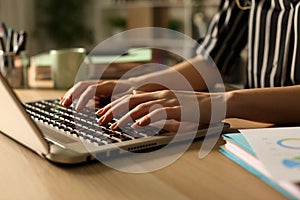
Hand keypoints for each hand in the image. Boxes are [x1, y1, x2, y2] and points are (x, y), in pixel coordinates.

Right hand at [60, 79, 135, 109]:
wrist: (138, 85)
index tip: (77, 109)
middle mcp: (101, 83)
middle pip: (82, 85)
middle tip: (64, 105)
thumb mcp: (125, 100)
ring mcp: (99, 85)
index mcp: (108, 85)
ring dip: (71, 94)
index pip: (91, 90)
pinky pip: (84, 90)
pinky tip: (69, 100)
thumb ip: (114, 105)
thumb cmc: (133, 94)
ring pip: (81, 87)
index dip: (83, 99)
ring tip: (63, 103)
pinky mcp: (98, 89)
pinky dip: (76, 95)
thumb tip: (101, 113)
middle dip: (72, 95)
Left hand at [96, 90, 225, 131]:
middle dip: (114, 109)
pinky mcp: (180, 109)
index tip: (102, 112)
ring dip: (126, 116)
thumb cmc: (194, 105)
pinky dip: (148, 118)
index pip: (130, 98)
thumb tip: (135, 96)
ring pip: (142, 106)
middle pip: (131, 100)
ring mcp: (170, 101)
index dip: (114, 104)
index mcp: (157, 94)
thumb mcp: (170, 101)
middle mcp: (160, 96)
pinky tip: (138, 125)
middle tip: (101, 119)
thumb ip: (152, 99)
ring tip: (114, 126)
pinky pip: (161, 113)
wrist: (217, 102)